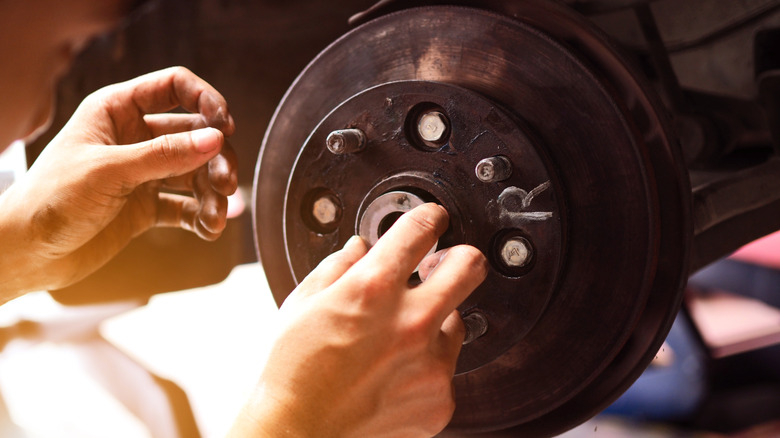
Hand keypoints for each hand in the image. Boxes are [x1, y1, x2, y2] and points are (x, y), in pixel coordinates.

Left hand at [0, 67, 236, 297]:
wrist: (27, 253)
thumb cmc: (51, 200)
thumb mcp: (109, 171)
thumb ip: (164, 155)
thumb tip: (215, 140)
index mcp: (117, 111)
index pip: (174, 87)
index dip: (206, 100)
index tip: (225, 126)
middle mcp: (134, 137)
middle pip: (194, 134)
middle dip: (215, 158)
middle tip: (226, 183)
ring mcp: (143, 172)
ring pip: (195, 172)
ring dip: (212, 193)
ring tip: (215, 217)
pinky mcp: (146, 206)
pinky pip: (186, 205)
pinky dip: (202, 216)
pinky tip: (209, 229)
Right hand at [229, 204, 487, 437]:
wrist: (298, 433)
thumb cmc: (293, 372)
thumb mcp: (303, 303)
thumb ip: (339, 266)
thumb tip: (360, 247)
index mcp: (373, 289)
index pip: (421, 229)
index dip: (430, 217)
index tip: (433, 219)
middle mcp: (411, 323)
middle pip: (470, 267)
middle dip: (459, 258)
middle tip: (443, 264)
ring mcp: (431, 364)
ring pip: (457, 321)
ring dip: (435, 320)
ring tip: (398, 338)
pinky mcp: (441, 399)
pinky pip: (446, 367)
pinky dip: (426, 364)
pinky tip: (394, 373)